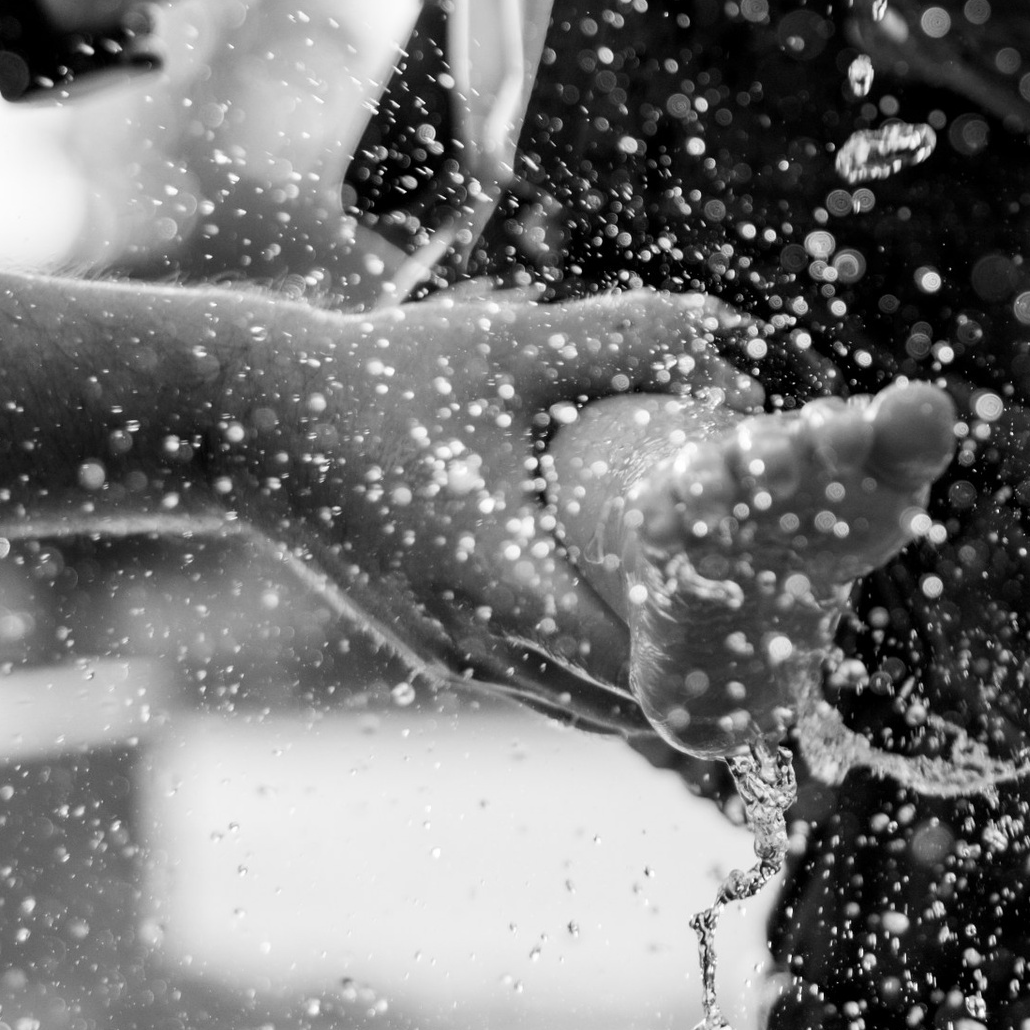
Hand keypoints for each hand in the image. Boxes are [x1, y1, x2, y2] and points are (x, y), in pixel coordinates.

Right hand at [270, 288, 747, 720]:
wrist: (255, 426)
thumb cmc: (383, 379)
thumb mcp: (507, 346)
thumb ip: (619, 336)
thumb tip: (723, 321)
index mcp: (499, 584)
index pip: (628, 667)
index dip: (702, 663)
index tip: (772, 639)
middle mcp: (478, 644)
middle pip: (616, 708)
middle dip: (691, 689)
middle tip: (774, 652)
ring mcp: (452, 657)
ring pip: (577, 708)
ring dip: (645, 692)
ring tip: (727, 656)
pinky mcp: (433, 648)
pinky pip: (538, 687)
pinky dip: (594, 678)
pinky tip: (643, 640)